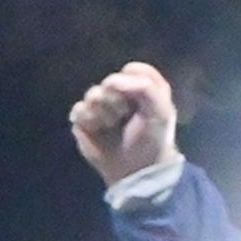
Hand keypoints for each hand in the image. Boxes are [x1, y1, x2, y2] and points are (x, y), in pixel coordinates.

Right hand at [68, 61, 178, 185]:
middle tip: (125, 116)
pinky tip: (98, 129)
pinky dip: (88, 119)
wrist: (136, 170)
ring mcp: (99, 107)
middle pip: (109, 81)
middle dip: (117, 99)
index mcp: (141, 88)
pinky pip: (78, 110)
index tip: (140, 101)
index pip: (132, 70)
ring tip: (112, 125)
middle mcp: (119, 94)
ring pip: (92, 95)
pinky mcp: (83, 122)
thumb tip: (111, 81)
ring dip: (103, 111)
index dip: (133, 84)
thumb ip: (145, 87)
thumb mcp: (162, 111)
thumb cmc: (151, 140)